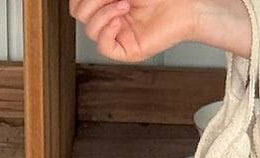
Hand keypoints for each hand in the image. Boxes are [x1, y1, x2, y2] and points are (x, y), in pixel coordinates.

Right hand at [69, 0, 199, 61]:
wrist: (181, 6)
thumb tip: (80, 0)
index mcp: (107, 4)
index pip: (78, 5)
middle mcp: (110, 19)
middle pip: (79, 16)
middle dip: (92, 2)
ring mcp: (118, 36)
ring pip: (90, 31)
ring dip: (104, 13)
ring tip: (123, 4)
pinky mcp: (127, 51)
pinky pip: (104, 47)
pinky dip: (107, 31)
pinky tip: (119, 20)